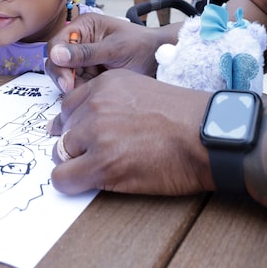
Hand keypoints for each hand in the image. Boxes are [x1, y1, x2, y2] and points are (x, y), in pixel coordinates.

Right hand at [45, 13, 176, 93]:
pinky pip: (76, 84)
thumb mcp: (114, 49)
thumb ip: (86, 53)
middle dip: (65, 76)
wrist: (159, 59)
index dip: (57, 62)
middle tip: (74, 90)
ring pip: (65, 75)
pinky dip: (82, 90)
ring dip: (75, 85)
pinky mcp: (89, 72)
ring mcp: (84, 57)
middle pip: (57, 61)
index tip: (67, 81)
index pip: (57, 43)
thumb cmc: (141, 46)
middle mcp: (80, 40)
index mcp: (84, 26)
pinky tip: (96, 89)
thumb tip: (57, 54)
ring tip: (94, 87)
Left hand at [48, 70, 212, 194]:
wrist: (207, 136)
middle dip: (76, 144)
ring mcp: (96, 134)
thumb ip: (113, 101)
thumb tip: (90, 123)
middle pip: (62, 129)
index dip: (77, 124)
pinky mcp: (102, 164)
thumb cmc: (185, 118)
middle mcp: (96, 104)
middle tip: (97, 155)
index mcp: (106, 84)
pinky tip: (89, 183)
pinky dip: (71, 183)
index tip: (87, 137)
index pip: (69, 105)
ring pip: (60, 153)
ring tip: (102, 168)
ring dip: (76, 163)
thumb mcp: (143, 91)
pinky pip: (62, 178)